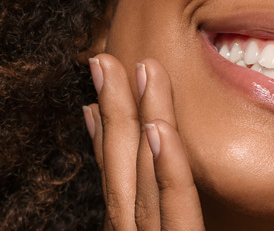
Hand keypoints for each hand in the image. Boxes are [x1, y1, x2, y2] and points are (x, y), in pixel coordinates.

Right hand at [83, 54, 204, 230]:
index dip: (103, 131)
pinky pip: (176, 204)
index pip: (114, 178)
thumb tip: (153, 149)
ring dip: (138, 119)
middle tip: (104, 60)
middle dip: (113, 111)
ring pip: (144, 176)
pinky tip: (158, 128)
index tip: (97, 90)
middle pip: (121, 169)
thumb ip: (165, 213)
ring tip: (140, 71)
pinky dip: (166, 165)